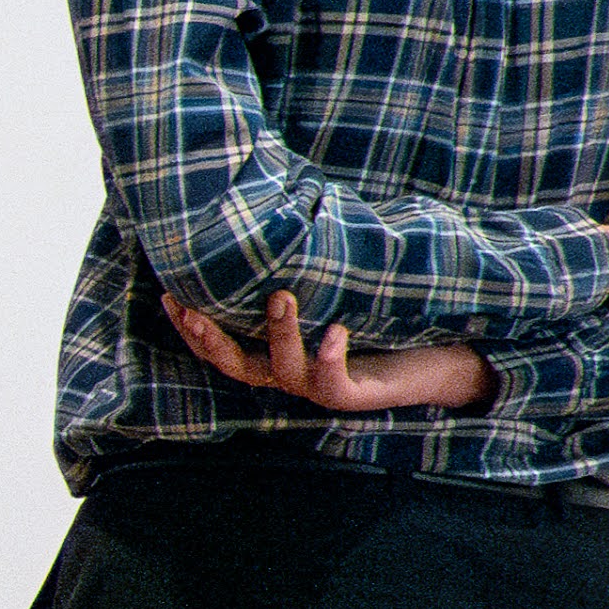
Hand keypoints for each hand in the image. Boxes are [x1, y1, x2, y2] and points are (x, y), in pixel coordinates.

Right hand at [166, 287, 495, 414]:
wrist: (438, 359)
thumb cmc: (383, 319)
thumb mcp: (336, 292)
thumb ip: (307, 271)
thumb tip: (279, 212)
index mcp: (274, 354)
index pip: (218, 345)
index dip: (188, 326)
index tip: (170, 293)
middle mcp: (288, 375)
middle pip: (233, 364)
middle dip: (208, 337)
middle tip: (191, 305)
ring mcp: (317, 387)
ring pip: (281, 368)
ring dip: (278, 333)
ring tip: (281, 295)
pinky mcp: (351, 396)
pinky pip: (331, 381)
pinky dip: (328, 356)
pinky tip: (333, 331)